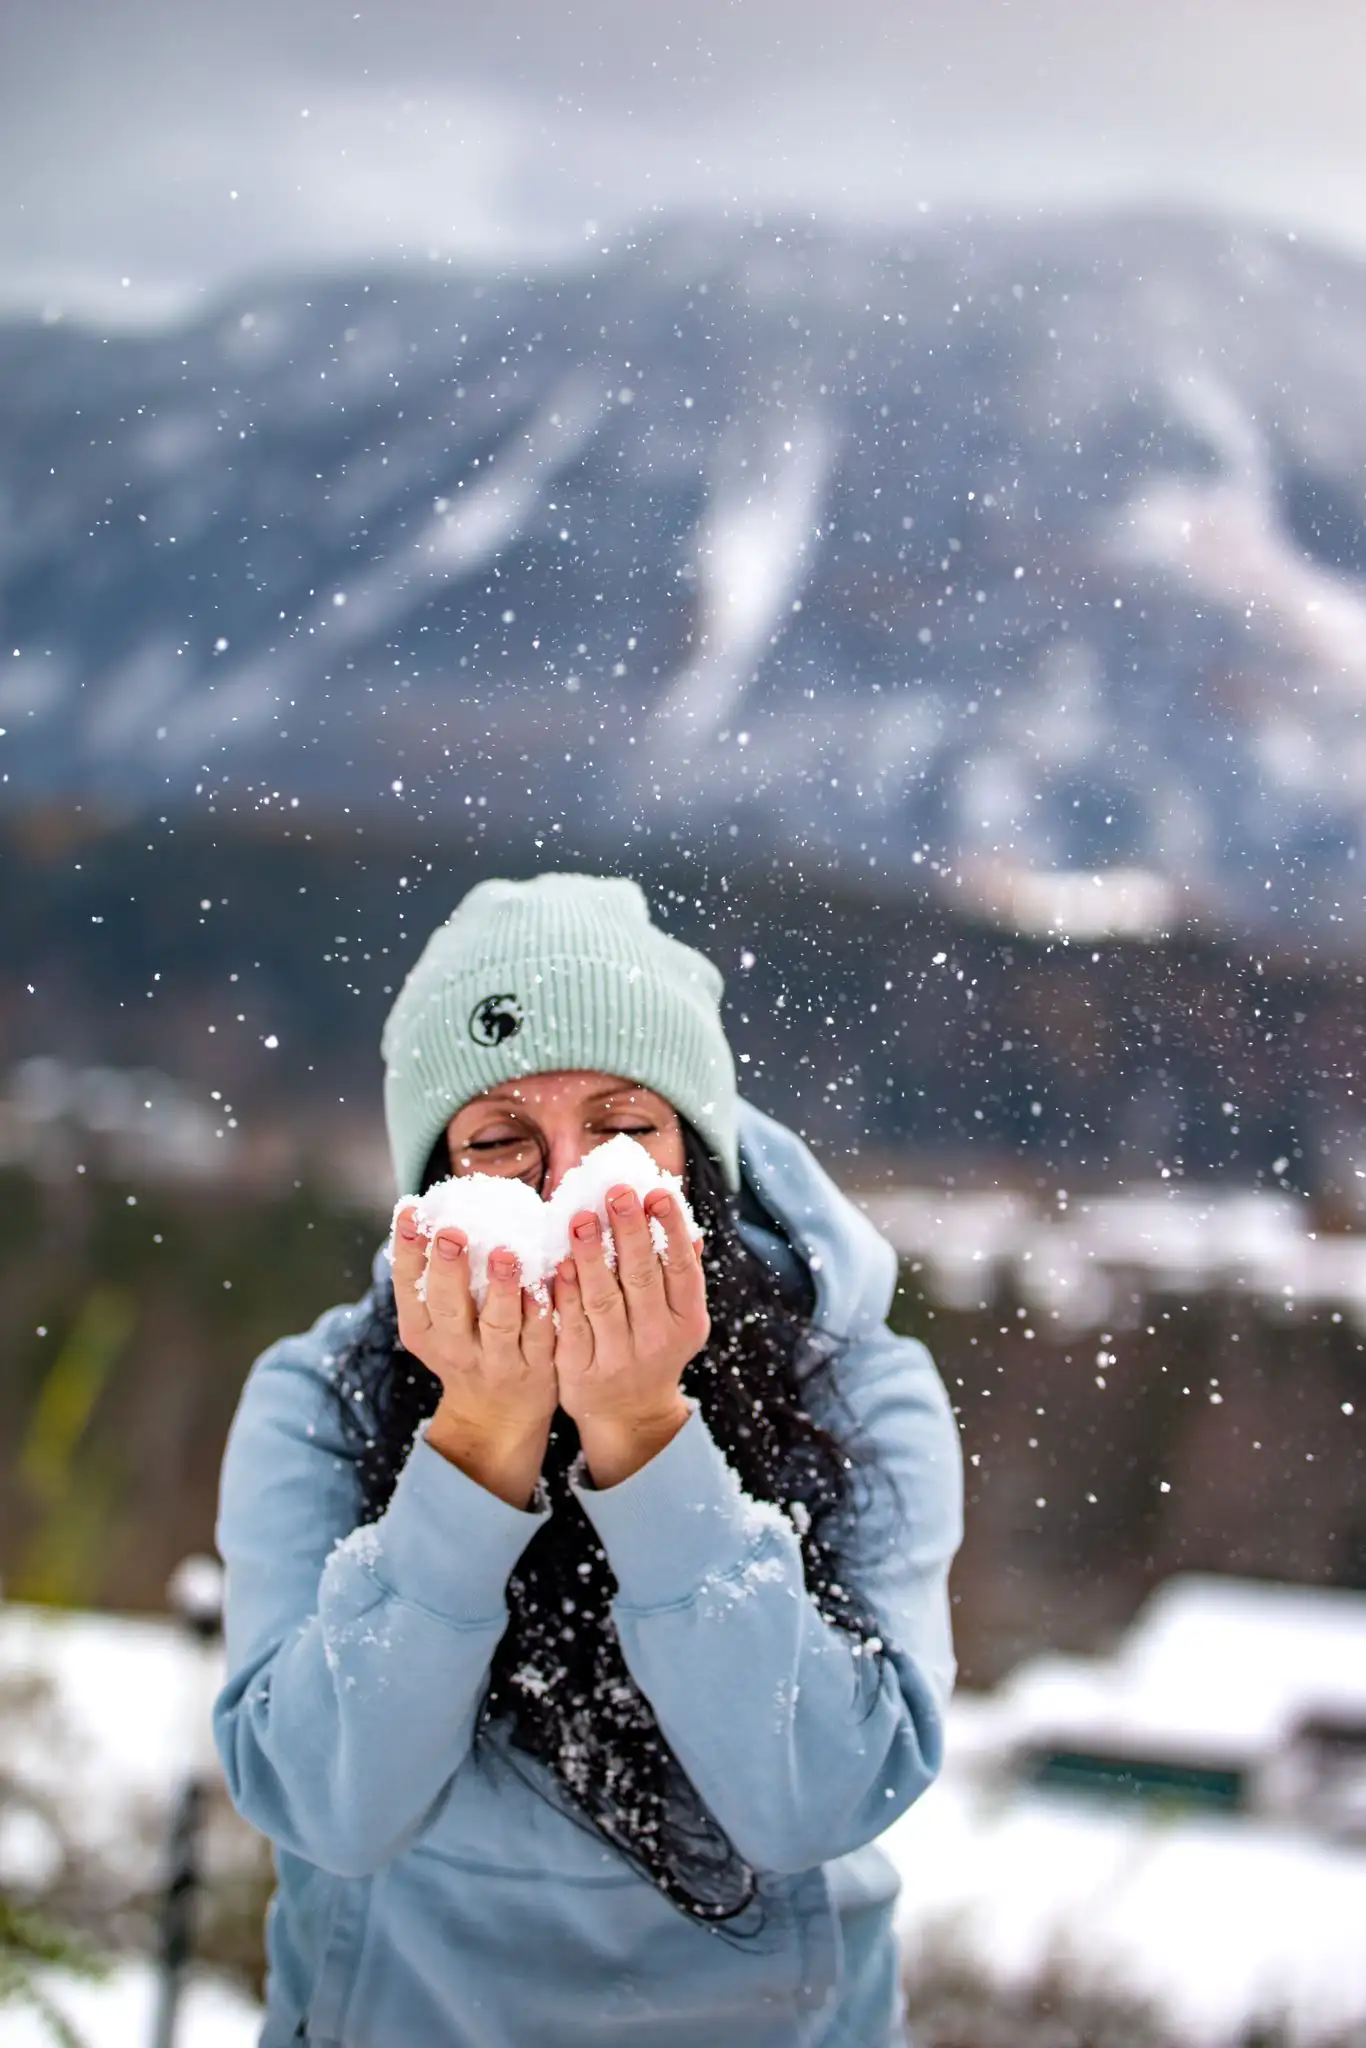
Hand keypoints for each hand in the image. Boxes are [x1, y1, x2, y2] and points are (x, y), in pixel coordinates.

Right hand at [392, 1206, 556, 1507]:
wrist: (495, 1415)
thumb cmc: (464, 1347)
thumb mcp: (435, 1322)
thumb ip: (434, 1277)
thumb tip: (428, 1210)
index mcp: (423, 1329)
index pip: (407, 1287)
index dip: (408, 1250)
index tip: (413, 1213)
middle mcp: (454, 1347)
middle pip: (448, 1307)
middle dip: (448, 1269)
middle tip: (453, 1234)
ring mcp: (496, 1361)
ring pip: (499, 1324)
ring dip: (502, 1289)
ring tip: (505, 1255)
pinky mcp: (535, 1368)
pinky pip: (541, 1336)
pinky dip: (544, 1309)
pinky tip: (551, 1280)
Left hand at [552, 1185, 708, 1488]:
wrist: (629, 1413)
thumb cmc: (653, 1345)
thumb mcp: (678, 1316)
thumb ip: (680, 1273)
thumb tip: (690, 1227)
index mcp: (685, 1319)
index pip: (681, 1268)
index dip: (670, 1230)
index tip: (657, 1193)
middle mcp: (656, 1339)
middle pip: (641, 1278)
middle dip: (629, 1232)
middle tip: (617, 1192)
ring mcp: (617, 1357)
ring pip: (603, 1300)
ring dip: (591, 1256)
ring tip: (581, 1217)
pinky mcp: (579, 1369)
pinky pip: (571, 1325)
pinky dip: (565, 1293)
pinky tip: (558, 1262)